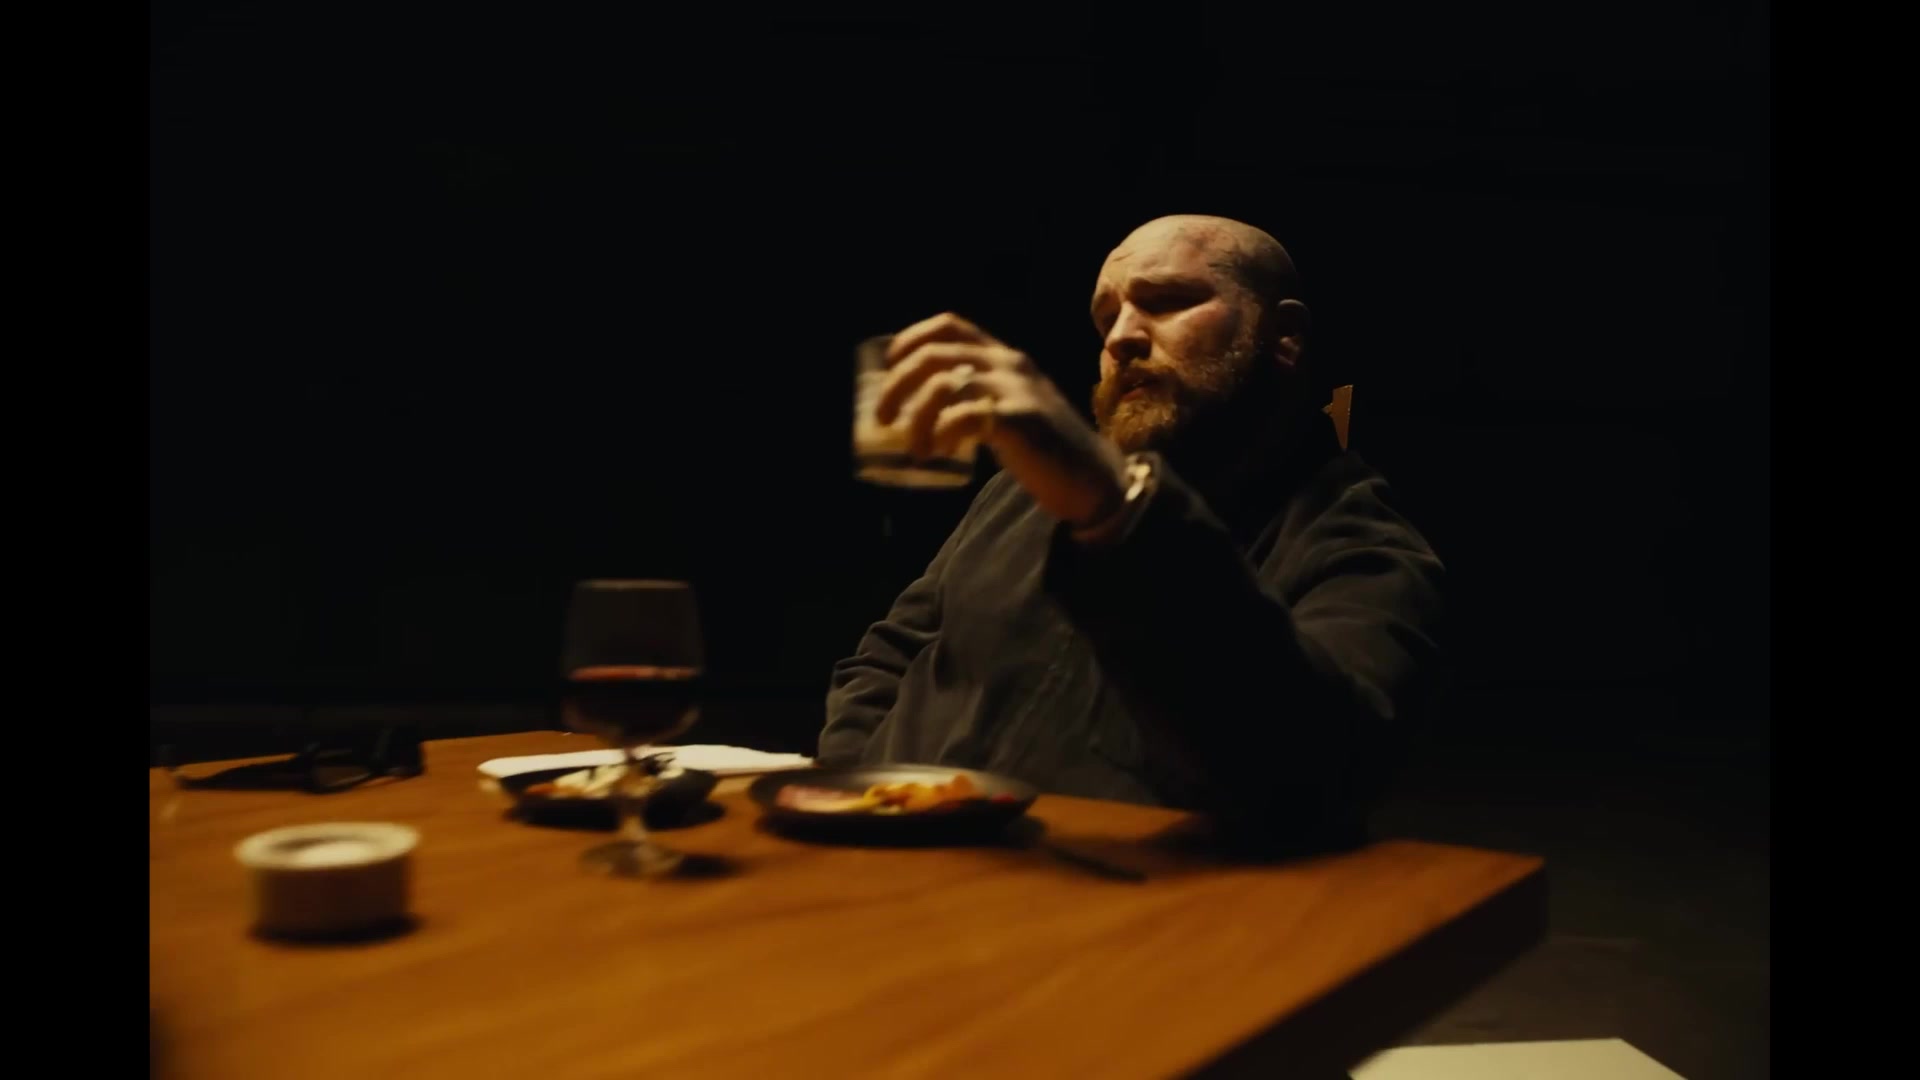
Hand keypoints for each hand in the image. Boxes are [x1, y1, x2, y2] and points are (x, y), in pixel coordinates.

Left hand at [876, 312, 1129, 530]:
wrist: (1092, 476)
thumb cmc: (1045, 447)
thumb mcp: (1011, 406)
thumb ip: (979, 397)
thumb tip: (922, 406)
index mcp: (1005, 357)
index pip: (949, 325)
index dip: (911, 339)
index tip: (890, 366)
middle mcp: (1009, 364)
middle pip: (935, 354)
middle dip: (898, 383)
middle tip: (884, 416)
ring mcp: (1015, 389)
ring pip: (943, 385)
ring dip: (915, 417)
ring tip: (915, 445)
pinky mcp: (1018, 419)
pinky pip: (962, 416)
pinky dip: (939, 433)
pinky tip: (938, 451)